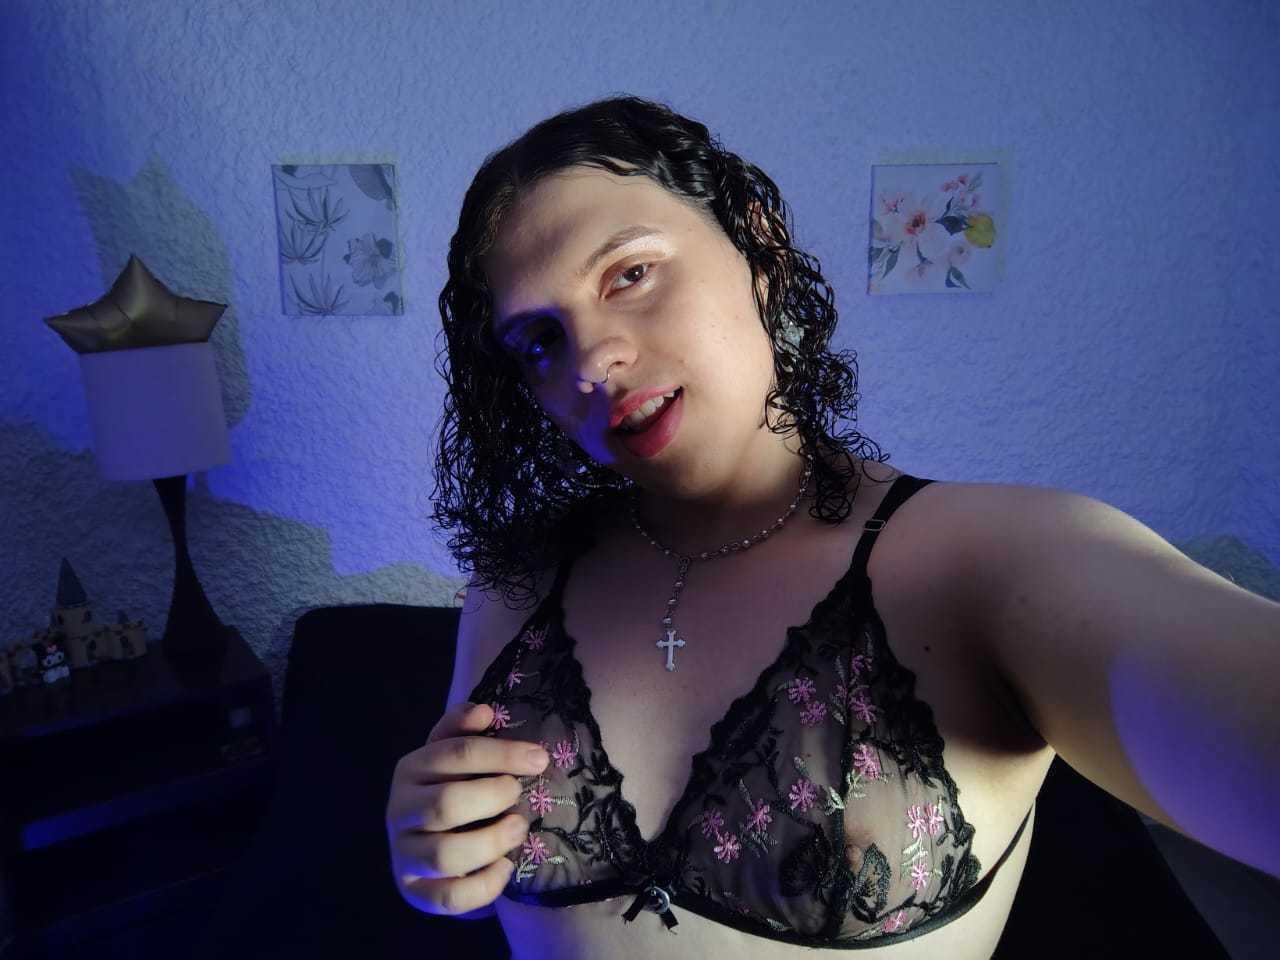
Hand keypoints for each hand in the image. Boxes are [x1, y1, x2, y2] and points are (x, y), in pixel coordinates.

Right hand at [386, 701, 550, 915]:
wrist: (430, 845)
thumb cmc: (453, 790)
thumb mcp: (454, 757)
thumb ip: (463, 731)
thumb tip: (484, 711)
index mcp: (411, 769)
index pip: (454, 753)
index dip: (501, 753)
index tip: (539, 758)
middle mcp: (399, 811)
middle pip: (446, 804)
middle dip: (493, 797)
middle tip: (520, 794)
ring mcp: (404, 855)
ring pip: (445, 855)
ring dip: (491, 842)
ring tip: (518, 829)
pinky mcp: (416, 893)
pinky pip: (450, 897)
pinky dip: (484, 884)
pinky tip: (505, 868)